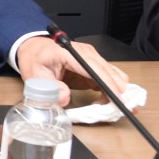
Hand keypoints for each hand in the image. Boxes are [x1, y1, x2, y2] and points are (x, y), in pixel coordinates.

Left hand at [9, 36, 126, 105]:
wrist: (35, 49)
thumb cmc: (36, 60)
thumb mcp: (36, 76)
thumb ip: (50, 88)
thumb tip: (65, 98)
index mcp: (70, 53)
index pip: (93, 69)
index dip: (107, 83)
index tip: (118, 97)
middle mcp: (86, 53)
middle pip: (108, 71)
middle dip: (118, 90)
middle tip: (123, 109)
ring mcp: (92, 58)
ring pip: (113, 74)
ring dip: (117, 91)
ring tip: (114, 108)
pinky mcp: (94, 65)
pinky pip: (108, 78)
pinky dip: (112, 90)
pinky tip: (107, 102)